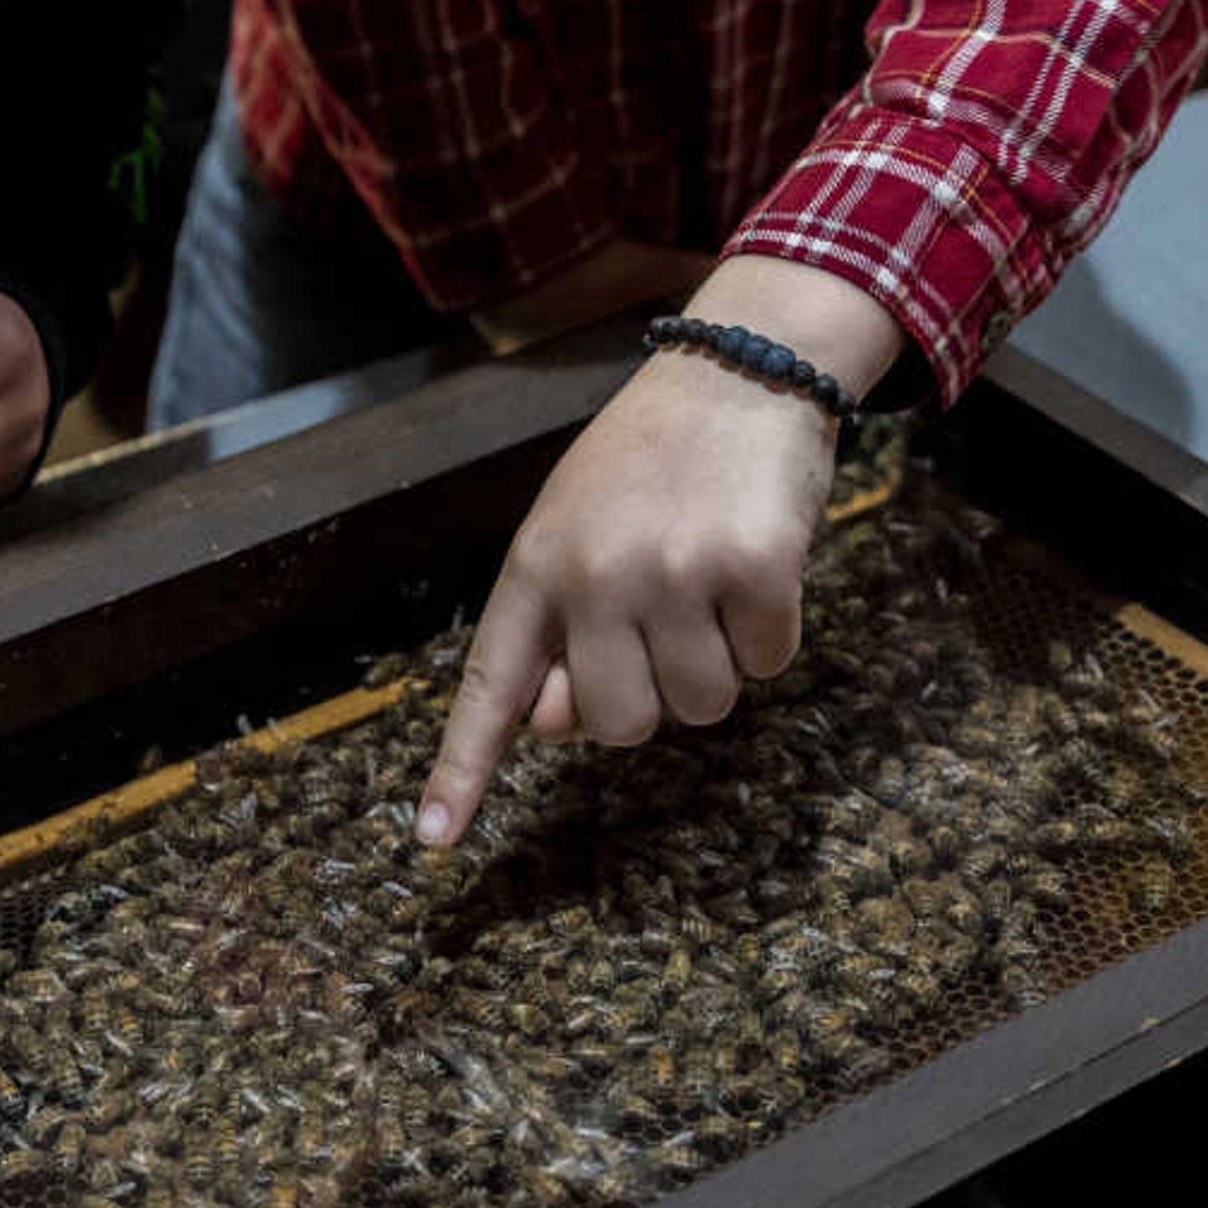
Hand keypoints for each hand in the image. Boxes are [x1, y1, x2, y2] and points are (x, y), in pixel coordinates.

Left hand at [416, 258, 902, 844]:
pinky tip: (758, 566)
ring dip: (720, 663)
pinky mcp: (755, 567)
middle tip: (670, 618)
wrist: (739, 368)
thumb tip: (554, 724)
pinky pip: (768, 664)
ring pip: (702, 705)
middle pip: (621, 725)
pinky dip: (773, 631)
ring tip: (712, 581)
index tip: (435, 839)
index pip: (493, 684)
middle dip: (655, 693)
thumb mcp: (576, 529)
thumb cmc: (652, 463)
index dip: (464, 767)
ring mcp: (675, 571)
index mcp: (537, 566)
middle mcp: (596, 574)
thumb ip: (558, 626)